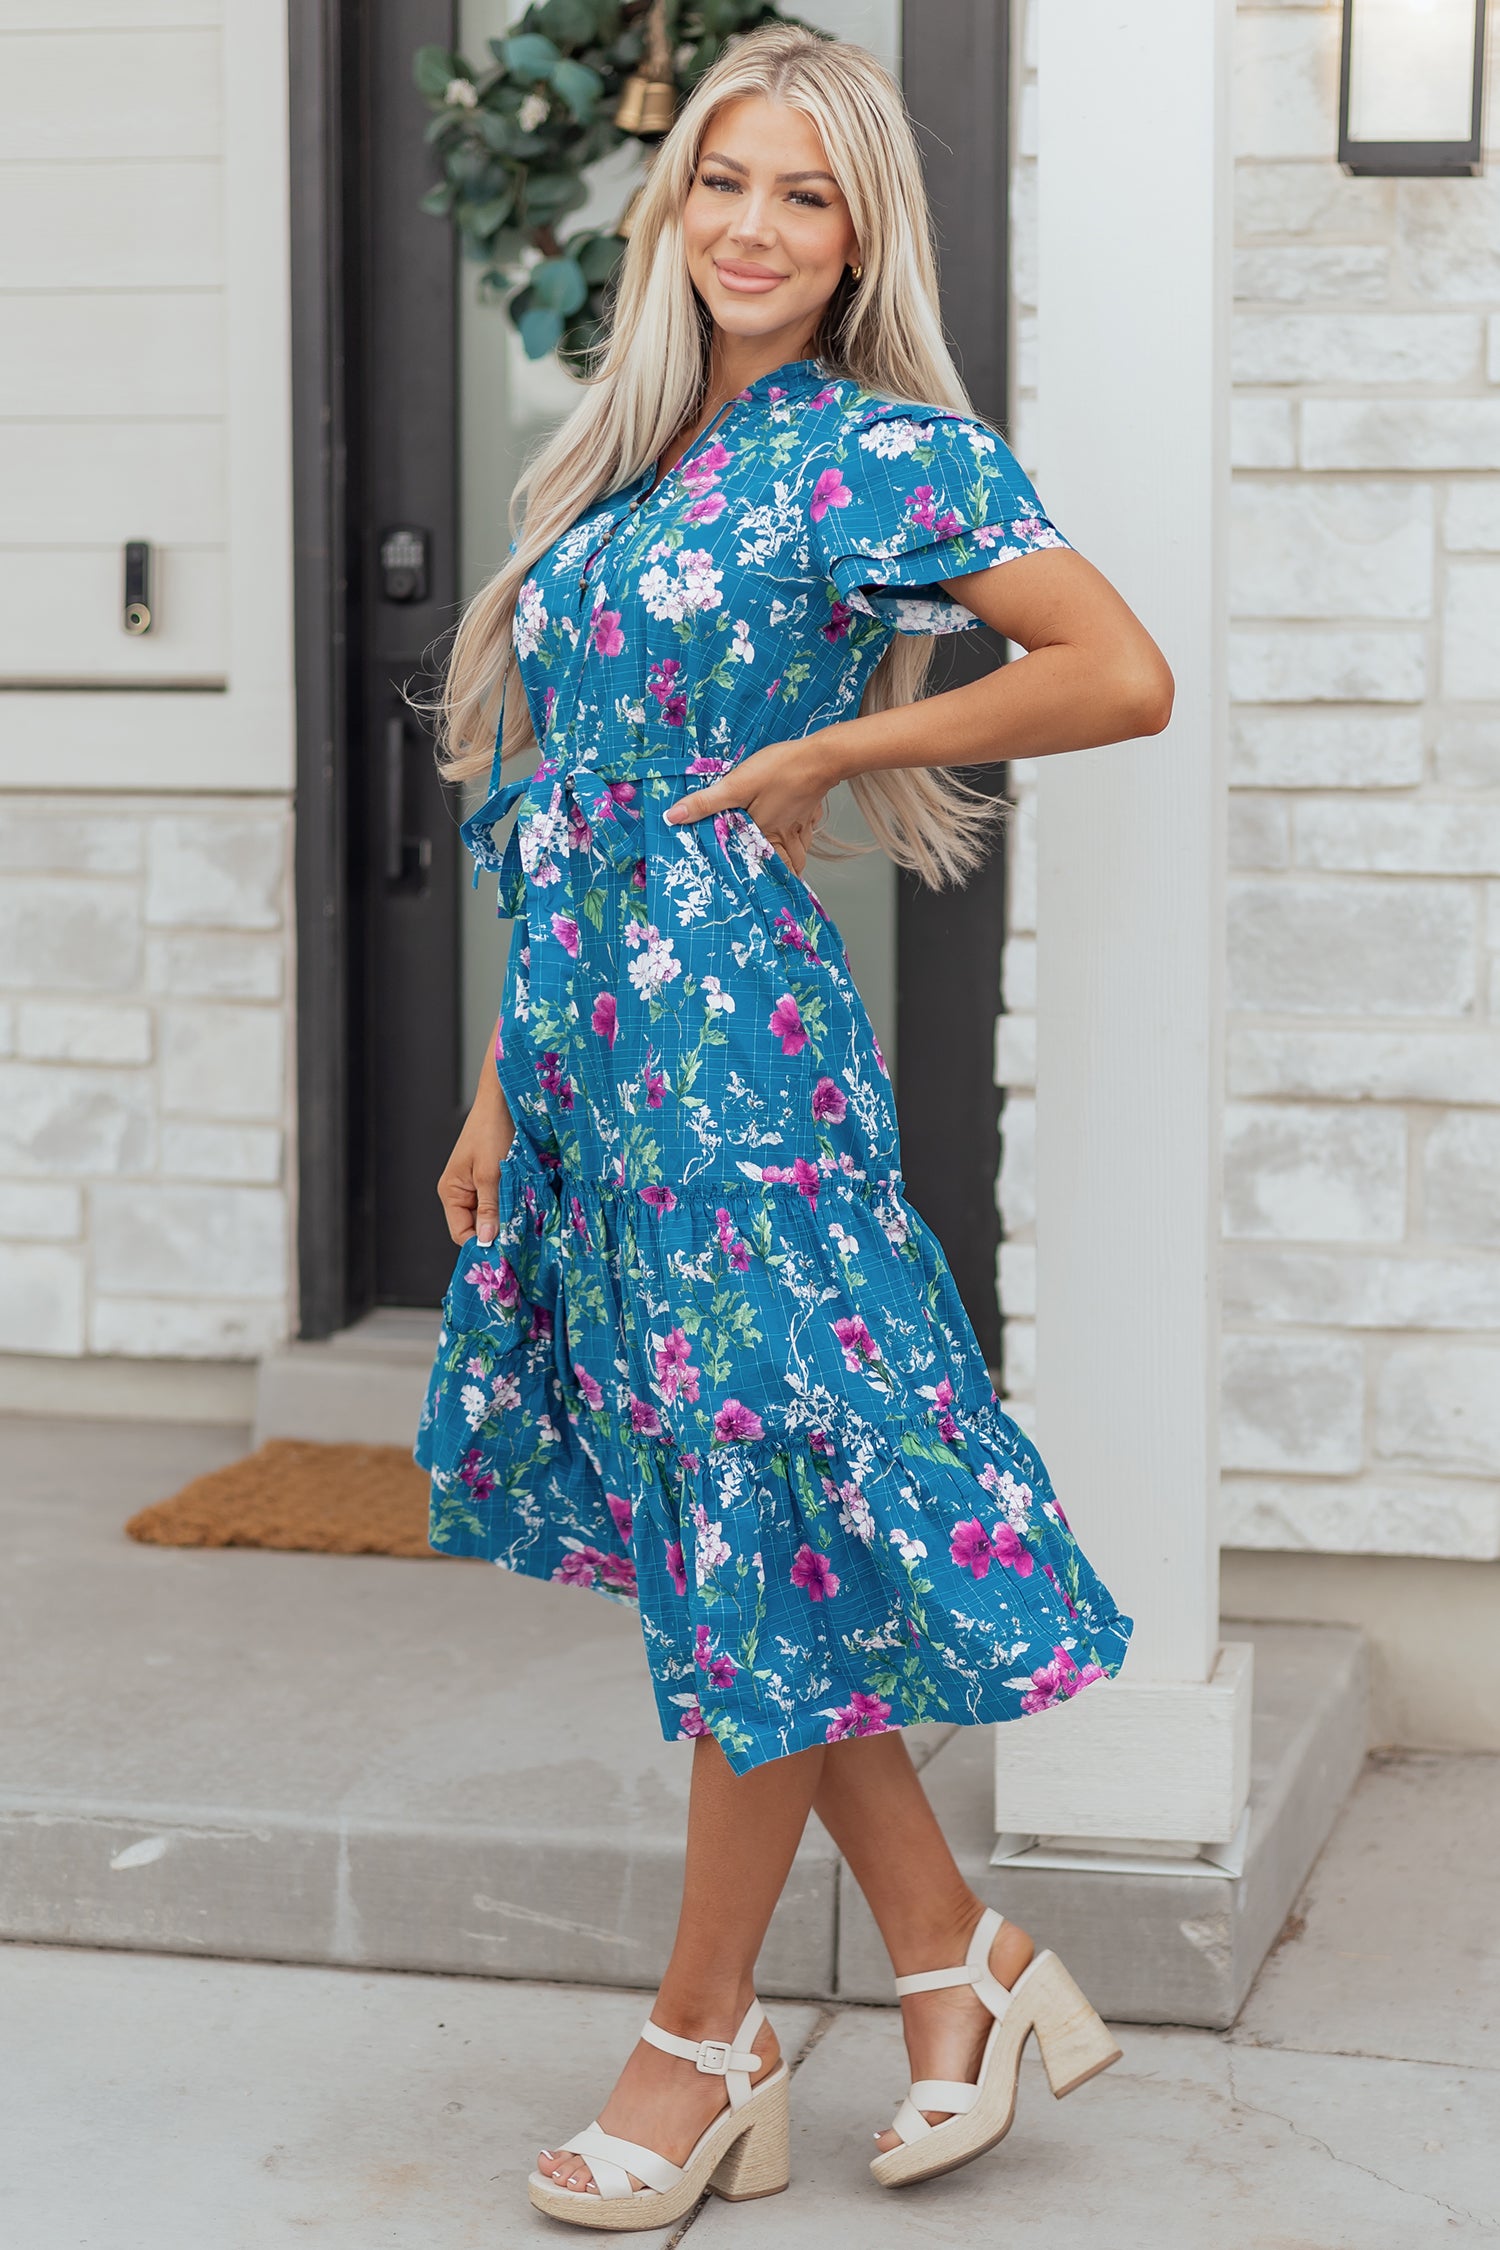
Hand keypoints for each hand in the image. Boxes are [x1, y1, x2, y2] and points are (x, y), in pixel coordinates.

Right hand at [437, 1072, 514, 1246]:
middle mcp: (461, 1192)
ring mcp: (478, 1185)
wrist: (504, 1099)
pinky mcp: (494, 1178)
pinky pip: (501, 1201)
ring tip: (527, 1223)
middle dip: (497, 1233)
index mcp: (451, 1192)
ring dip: (508, 1219)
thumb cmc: (491, 1130)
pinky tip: (528, 1207)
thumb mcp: (491, 1173)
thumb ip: (489, 1208)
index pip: (461, 1233)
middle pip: (477, 1227)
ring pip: (492, 1215)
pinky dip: (513, 1205)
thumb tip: (487, 1240)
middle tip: (522, 1240)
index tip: (506, 1254)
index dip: (481, 1245)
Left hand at [663, 735, 839, 876]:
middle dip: (781, 874)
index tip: (754, 893)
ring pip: (800, 851)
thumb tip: (673, 818)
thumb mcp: (736, 785)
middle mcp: (787, 836)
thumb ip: (706, 803)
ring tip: (780, 860)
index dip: (761, 883)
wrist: (821, 756)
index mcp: (767, 836)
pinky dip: (802, 835)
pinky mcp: (811, 809)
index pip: (764, 869)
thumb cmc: (779, 771)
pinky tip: (796, 827)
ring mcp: (803, 824)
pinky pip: (808, 830)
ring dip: (792, 857)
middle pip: (790, 866)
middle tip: (770, 878)